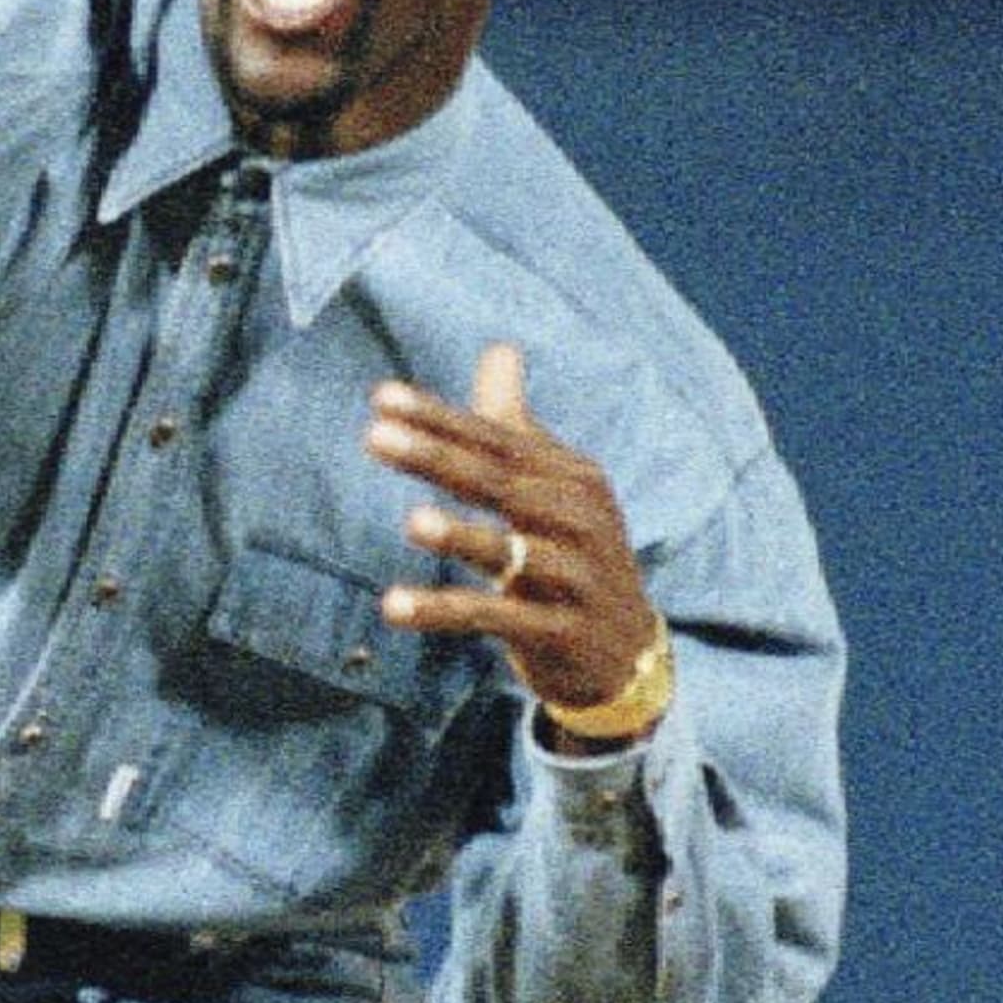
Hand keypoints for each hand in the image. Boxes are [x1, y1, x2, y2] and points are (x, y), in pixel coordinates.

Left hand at [363, 344, 663, 735]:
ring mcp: (575, 579)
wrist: (627, 654)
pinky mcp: (561, 633)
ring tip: (412, 523)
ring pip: (510, 553)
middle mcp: (579, 520)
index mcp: (571, 479)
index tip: (381, 398)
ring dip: (462, 537)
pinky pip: (498, 619)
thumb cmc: (570, 558)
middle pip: (502, 484)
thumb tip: (499, 348)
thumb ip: (514, 426)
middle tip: (374, 436)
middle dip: (439, 459)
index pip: (497, 440)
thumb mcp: (552, 490)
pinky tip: (393, 606)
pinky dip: (445, 612)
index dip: (440, 419)